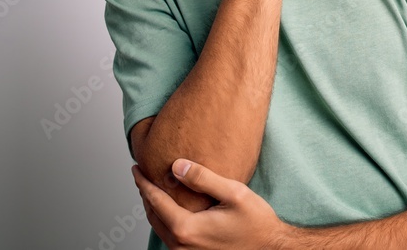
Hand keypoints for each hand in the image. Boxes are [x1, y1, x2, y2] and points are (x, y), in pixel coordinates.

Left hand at [131, 158, 292, 249]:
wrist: (269, 248)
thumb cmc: (256, 223)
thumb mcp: (234, 193)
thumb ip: (204, 179)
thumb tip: (176, 166)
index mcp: (187, 229)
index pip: (156, 201)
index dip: (144, 183)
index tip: (136, 168)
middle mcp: (182, 245)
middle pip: (153, 215)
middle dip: (145, 193)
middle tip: (141, 174)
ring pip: (159, 227)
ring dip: (153, 206)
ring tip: (151, 188)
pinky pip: (169, 235)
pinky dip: (163, 218)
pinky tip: (169, 207)